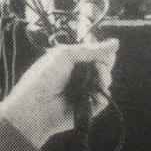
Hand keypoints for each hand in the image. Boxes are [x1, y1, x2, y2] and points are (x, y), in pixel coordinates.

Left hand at [0, 39, 119, 147]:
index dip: (103, 52)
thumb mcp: (65, 55)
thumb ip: (90, 50)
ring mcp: (83, 91)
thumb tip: (115, 42)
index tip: (107, 52)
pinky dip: (101, 96)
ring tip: (97, 79)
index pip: (94, 53)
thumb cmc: (44, 77)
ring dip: (104, 79)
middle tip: (99, 66)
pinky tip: (94, 94)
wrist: (35, 107)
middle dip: (105, 65)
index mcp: (71, 60)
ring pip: (105, 82)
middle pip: (103, 66)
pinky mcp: (87, 107)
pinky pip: (103, 100)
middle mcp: (78, 74)